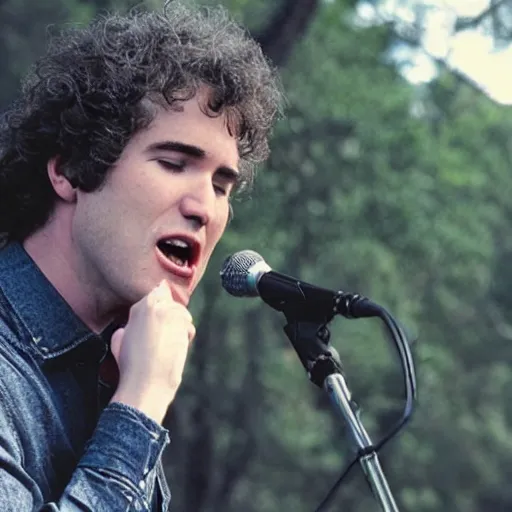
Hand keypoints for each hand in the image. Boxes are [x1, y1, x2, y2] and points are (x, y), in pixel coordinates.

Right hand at [109, 280, 194, 423]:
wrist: (145, 381)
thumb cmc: (131, 367)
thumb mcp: (118, 344)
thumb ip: (125, 330)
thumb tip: (124, 329)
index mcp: (139, 306)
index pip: (160, 291)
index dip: (165, 305)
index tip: (163, 321)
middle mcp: (154, 304)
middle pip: (173, 303)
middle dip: (173, 318)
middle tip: (166, 339)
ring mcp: (168, 311)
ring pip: (183, 314)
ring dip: (180, 327)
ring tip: (169, 345)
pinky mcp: (181, 323)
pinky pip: (188, 327)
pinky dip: (186, 337)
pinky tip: (176, 349)